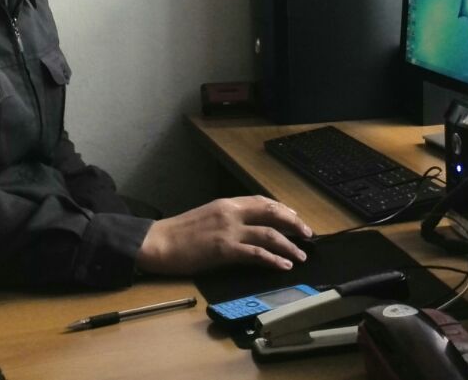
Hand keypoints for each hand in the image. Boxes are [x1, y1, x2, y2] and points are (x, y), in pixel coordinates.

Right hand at [135, 196, 313, 274]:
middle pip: (272, 213)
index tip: (296, 218)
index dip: (283, 210)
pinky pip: (256, 254)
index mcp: (227, 203)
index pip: (262, 201)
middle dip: (294, 224)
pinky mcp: (224, 250)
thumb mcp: (208, 215)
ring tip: (301, 255)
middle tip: (308, 235)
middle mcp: (231, 213)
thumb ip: (230, 218)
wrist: (158, 242)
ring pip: (269, 234)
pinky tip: (284, 265)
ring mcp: (229, 231)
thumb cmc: (180, 232)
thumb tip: (250, 227)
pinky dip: (273, 259)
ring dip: (289, 245)